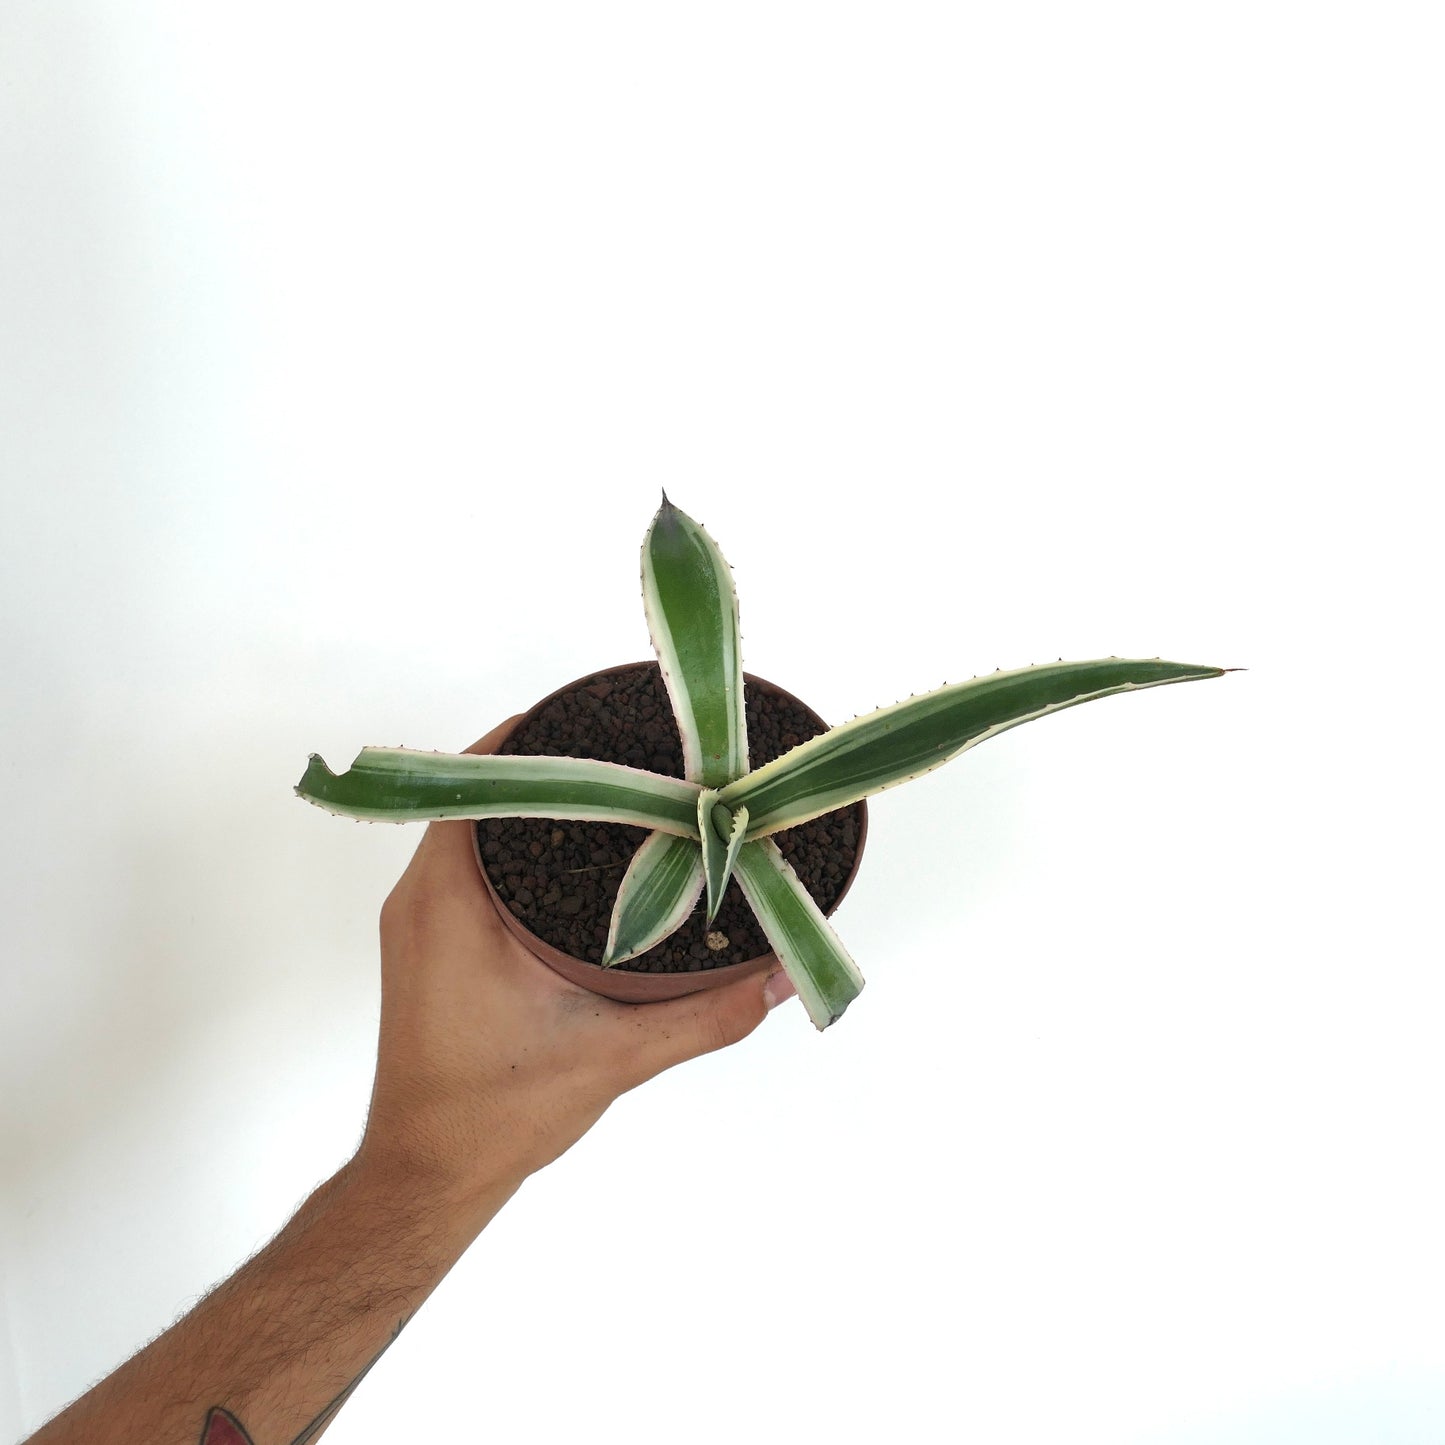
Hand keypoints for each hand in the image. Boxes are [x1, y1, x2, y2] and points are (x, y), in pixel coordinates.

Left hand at [357, 716, 793, 1224]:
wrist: (428, 1175)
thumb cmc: (494, 1117)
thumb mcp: (613, 1058)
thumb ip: (705, 1017)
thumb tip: (780, 977)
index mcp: (447, 901)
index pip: (482, 779)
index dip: (537, 738)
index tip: (597, 717)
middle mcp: (421, 897)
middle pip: (482, 792)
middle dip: (551, 765)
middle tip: (628, 753)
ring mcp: (420, 920)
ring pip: (473, 828)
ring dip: (534, 806)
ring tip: (614, 793)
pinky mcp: (431, 944)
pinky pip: (467, 862)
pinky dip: (516, 844)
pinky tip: (576, 858)